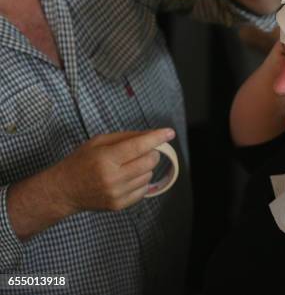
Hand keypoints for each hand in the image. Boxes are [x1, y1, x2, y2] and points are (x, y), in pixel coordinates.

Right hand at [48, 129, 174, 213]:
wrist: (63, 190)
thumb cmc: (80, 162)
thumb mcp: (98, 142)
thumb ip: (125, 137)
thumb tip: (151, 135)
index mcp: (105, 159)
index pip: (138, 146)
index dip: (156, 138)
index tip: (169, 133)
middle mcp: (113, 178)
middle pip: (149, 161)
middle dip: (152, 152)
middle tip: (143, 150)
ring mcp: (117, 193)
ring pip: (148, 175)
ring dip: (145, 167)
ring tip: (128, 165)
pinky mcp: (119, 205)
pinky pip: (143, 190)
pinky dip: (141, 181)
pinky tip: (127, 178)